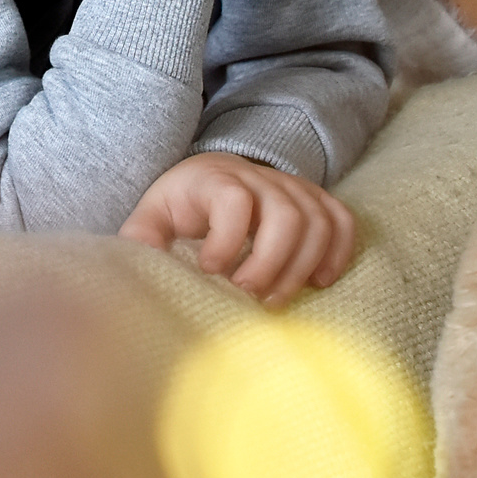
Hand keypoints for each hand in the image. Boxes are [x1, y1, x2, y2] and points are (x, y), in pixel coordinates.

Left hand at [121, 151, 355, 303]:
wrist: (214, 177)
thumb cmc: (183, 204)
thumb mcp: (154, 215)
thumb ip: (142, 237)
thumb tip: (134, 266)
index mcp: (214, 178)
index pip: (233, 198)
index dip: (226, 238)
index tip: (210, 271)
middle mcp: (259, 177)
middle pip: (286, 214)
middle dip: (270, 262)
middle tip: (247, 295)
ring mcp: (293, 187)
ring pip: (317, 221)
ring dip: (301, 267)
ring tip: (274, 300)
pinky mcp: (316, 201)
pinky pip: (342, 220)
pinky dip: (338, 252)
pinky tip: (319, 281)